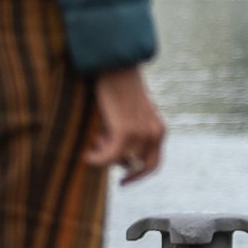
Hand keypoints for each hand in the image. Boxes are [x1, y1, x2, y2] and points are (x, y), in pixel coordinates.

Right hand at [85, 65, 165, 182]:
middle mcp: (155, 133)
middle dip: (115, 160)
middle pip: (133, 165)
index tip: (123, 181)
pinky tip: (87, 154)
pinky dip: (96, 159)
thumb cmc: (119, 87)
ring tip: (95, 135)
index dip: (138, 176)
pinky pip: (109, 157)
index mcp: (159, 129)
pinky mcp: (126, 131)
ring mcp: (142, 133)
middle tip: (99, 144)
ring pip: (119, 161)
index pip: (153, 164)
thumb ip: (131, 133)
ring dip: (104, 153)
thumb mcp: (131, 113)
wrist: (116, 65)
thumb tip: (119, 160)